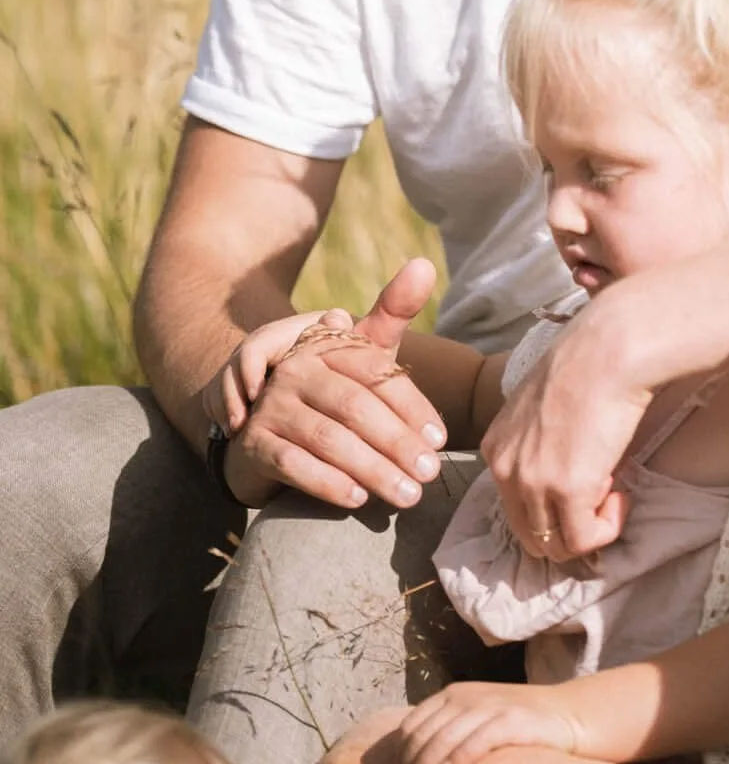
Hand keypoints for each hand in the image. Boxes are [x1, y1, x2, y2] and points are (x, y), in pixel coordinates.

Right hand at [225, 257, 447, 511]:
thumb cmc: (328, 391)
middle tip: (429, 475)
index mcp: (328, 344)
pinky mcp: (254, 442)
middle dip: (397, 444)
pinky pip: (293, 463)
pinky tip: (358, 499)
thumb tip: (423, 264)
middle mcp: (298, 369)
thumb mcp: (359, 355)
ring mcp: (272, 405)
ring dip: (372, 470)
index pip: (376, 372)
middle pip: (355, 407)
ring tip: (407, 495)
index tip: (440, 439)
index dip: (411, 406)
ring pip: (328, 438)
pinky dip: (327, 482)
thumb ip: (392, 313)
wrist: (263, 429)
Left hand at [398, 681, 577, 763]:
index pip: (413, 723)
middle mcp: (468, 696)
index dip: (400, 754)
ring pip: (446, 736)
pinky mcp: (512, 718)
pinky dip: (461, 756)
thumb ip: (447, 730)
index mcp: (453, 694)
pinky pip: (479, 737)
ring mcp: (490, 705)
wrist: (564, 714)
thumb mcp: (474, 718)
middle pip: (426, 732)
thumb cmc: (513, 724)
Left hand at [480, 283, 651, 557]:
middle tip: (601, 488)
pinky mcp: (567, 491)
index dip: (553, 500)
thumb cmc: (588, 361)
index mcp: (495, 446)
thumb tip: (567, 461)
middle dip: (568, 523)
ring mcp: (533, 482)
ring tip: (613, 489)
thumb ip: (540, 438)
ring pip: (555, 545)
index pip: (514, 504)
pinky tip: (621, 497)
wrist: (611, 347)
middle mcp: (504, 468)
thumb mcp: (542, 402)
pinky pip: (584, 540)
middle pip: (530, 533)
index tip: (585, 471)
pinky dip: (607, 528)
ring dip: (589, 527)